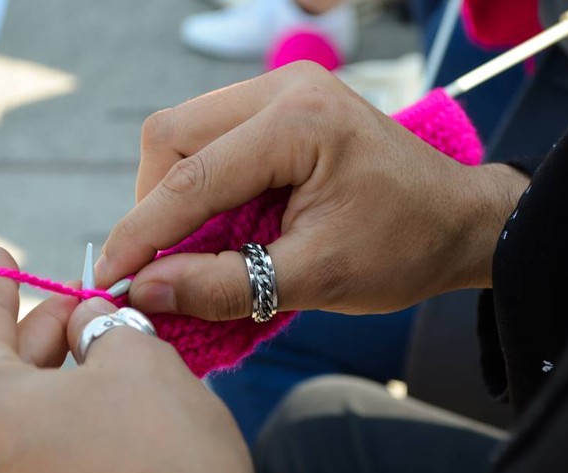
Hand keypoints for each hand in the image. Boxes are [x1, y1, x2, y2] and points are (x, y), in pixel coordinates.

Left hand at [0, 247, 252, 472]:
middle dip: (40, 324)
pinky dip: (61, 401)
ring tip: (95, 335)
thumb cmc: (165, 452)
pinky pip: (34, 436)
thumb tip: (88, 313)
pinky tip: (96, 381)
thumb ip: (103, 324)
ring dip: (55, 362)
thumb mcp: (137, 360)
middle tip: (77, 299)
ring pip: (18, 403)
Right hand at [96, 61, 528, 318]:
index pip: (192, 177)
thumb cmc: (403, 247)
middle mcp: (285, 88)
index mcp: (299, 122)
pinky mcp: (283, 105)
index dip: (142, 232)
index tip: (111, 276)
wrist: (456, 220)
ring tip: (186, 245)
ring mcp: (283, 89)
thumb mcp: (316, 277)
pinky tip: (212, 218)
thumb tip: (147, 289)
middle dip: (153, 204)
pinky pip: (213, 135)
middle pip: (173, 135)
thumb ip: (227, 284)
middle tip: (159, 262)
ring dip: (172, 191)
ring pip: (186, 132)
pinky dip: (199, 179)